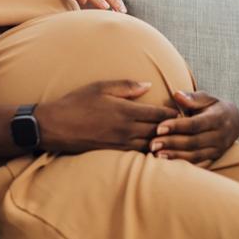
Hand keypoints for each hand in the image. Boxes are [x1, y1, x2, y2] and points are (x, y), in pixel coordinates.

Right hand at [34, 80, 179, 152]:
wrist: (54, 126)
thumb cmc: (76, 103)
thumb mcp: (100, 87)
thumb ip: (127, 86)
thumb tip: (148, 85)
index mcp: (125, 111)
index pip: (159, 115)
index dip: (173, 114)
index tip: (182, 111)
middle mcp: (126, 130)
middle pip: (159, 132)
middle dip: (173, 129)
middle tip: (184, 126)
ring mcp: (120, 143)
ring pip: (151, 145)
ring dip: (163, 142)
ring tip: (173, 138)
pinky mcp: (113, 153)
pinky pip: (138, 154)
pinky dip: (149, 151)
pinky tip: (154, 148)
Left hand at [150, 90, 238, 166]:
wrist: (234, 122)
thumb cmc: (213, 107)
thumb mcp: (206, 98)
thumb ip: (192, 98)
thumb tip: (177, 95)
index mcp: (218, 118)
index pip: (195, 124)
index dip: (176, 126)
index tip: (159, 128)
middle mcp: (220, 136)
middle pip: (194, 142)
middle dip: (172, 143)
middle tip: (152, 144)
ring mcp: (218, 150)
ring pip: (195, 156)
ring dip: (175, 156)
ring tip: (156, 155)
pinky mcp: (214, 158)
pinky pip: (198, 164)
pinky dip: (183, 165)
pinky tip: (167, 164)